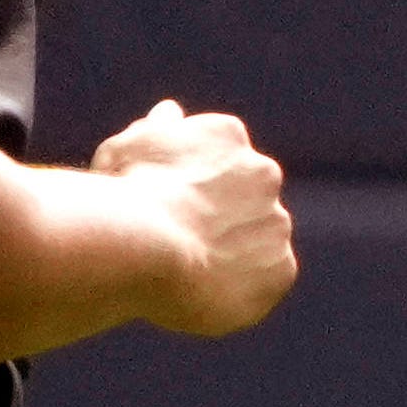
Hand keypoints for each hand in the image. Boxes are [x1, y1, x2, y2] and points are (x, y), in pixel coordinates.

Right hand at [94, 101, 300, 337]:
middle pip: (240, 200)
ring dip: (226, 256)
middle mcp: (264, 174)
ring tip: (183, 271)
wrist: (146, 243)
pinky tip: (201, 293)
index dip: (185, 190)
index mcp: (227, 137)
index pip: (213, 162)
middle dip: (212, 220)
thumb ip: (155, 130)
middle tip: (170, 242)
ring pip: (254, 242)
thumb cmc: (125, 194)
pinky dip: (237, 291)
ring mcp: (276, 224)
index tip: (159, 207)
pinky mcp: (280, 271)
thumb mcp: (127, 149)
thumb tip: (170, 113)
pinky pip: (262, 283)